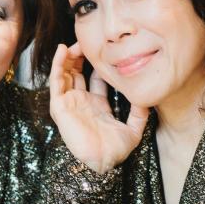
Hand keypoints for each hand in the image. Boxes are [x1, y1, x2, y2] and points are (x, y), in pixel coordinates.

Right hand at [49, 42, 148, 173]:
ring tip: (74, 42)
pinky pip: (56, 81)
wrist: (102, 161)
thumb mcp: (133, 129)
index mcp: (96, 106)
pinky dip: (58, 65)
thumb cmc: (115, 151)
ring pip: (65, 73)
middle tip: (87, 41)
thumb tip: (148, 99)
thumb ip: (140, 114)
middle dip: (80, 56)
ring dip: (68, 57)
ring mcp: (69, 103)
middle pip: (76, 73)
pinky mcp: (60, 106)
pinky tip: (63, 50)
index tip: (104, 50)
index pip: (94, 79)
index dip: (97, 64)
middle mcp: (81, 102)